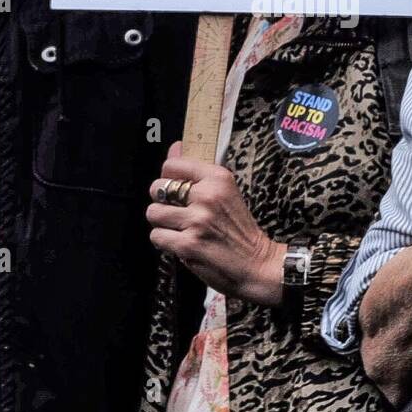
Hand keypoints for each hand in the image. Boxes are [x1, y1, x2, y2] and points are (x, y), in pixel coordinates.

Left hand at [146, 141, 287, 305]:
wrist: (257, 264)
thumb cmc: (239, 229)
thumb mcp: (225, 192)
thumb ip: (197, 171)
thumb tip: (175, 147)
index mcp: (218, 177)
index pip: (173, 165)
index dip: (168, 177)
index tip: (174, 187)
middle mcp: (207, 195)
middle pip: (158, 188)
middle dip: (162, 201)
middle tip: (178, 212)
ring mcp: (197, 220)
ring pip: (153, 213)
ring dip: (163, 224)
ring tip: (179, 229)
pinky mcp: (188, 244)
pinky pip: (157, 236)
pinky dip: (165, 242)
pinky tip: (181, 243)